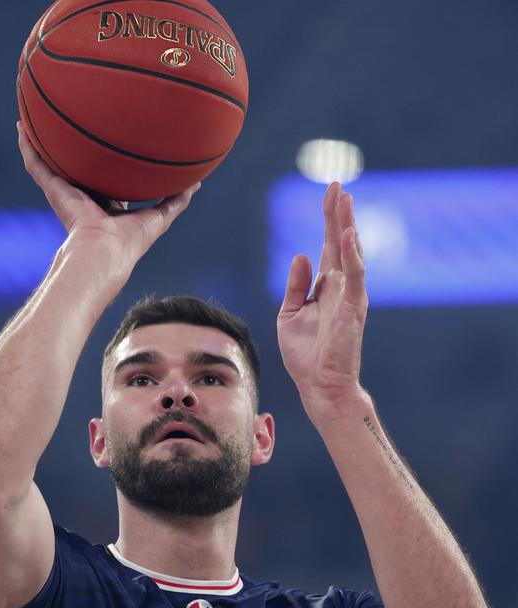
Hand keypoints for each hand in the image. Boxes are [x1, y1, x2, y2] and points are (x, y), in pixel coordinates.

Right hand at [17, 121, 199, 267]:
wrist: (104, 250)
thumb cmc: (132, 241)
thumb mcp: (160, 216)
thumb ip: (176, 200)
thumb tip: (197, 184)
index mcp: (106, 204)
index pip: (105, 178)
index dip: (107, 163)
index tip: (111, 144)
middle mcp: (84, 196)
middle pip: (77, 166)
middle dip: (73, 149)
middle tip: (72, 121)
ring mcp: (66, 192)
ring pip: (51, 162)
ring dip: (42, 142)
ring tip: (35, 116)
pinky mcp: (53, 189)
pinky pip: (35, 164)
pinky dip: (27, 146)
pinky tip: (21, 126)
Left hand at [276, 182, 367, 427]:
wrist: (318, 385)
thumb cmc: (305, 355)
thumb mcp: (289, 314)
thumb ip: (295, 286)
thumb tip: (299, 254)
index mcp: (324, 287)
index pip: (328, 245)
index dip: (329, 219)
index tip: (329, 192)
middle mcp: (340, 287)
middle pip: (341, 242)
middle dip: (339, 213)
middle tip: (337, 185)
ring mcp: (349, 296)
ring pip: (351, 253)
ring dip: (348, 226)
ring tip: (344, 199)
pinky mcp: (353, 308)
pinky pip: (355, 276)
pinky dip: (353, 255)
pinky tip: (349, 235)